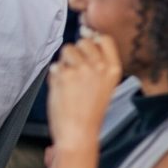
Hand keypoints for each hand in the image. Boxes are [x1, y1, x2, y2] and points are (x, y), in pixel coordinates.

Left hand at [45, 33, 121, 151]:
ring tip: (69, 81)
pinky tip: (61, 89)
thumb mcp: (104, 84)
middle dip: (76, 52)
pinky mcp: (63, 75)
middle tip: (76, 72)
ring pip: (67, 49)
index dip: (93, 41)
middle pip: (83, 41)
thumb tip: (86, 35)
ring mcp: (81, 69)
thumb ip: (97, 62)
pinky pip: (54, 66)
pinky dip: (54, 76)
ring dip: (64, 62)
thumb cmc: (90, 111)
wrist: (79, 132)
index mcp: (113, 69)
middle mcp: (99, 66)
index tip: (87, 49)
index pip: (104, 39)